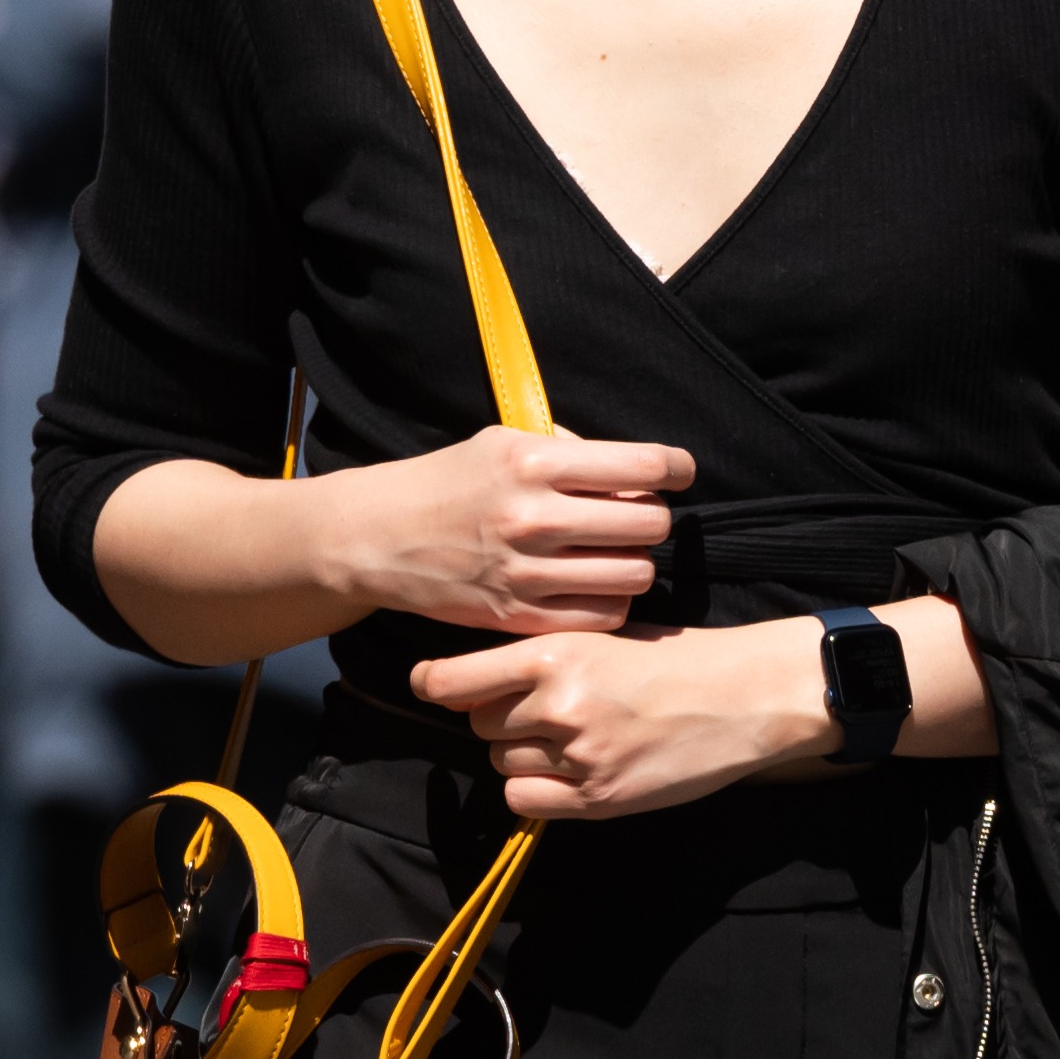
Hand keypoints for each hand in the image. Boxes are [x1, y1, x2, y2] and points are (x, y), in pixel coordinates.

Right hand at [317, 428, 693, 636]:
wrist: (380, 536)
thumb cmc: (449, 482)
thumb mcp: (503, 441)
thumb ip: (568, 450)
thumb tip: (634, 468)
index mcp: (535, 463)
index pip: (643, 466)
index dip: (676, 468)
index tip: (679, 472)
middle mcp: (535, 517)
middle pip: (648, 524)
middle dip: (652, 518)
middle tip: (635, 516)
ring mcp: (527, 571)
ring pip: (634, 574)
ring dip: (634, 562)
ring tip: (612, 553)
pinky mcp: (518, 616)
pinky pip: (603, 616)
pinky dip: (610, 601)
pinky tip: (592, 585)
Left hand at [408, 620, 828, 822]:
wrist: (746, 696)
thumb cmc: (678, 658)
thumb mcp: (605, 636)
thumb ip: (542, 658)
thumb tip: (474, 681)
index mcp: (557, 652)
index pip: (455, 679)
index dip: (434, 684)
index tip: (429, 686)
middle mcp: (558, 704)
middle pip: (479, 722)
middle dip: (498, 717)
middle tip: (542, 710)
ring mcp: (577, 755)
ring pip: (501, 761)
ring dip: (521, 753)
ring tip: (571, 738)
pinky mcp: (597, 798)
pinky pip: (525, 800)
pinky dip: (536, 790)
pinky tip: (570, 772)